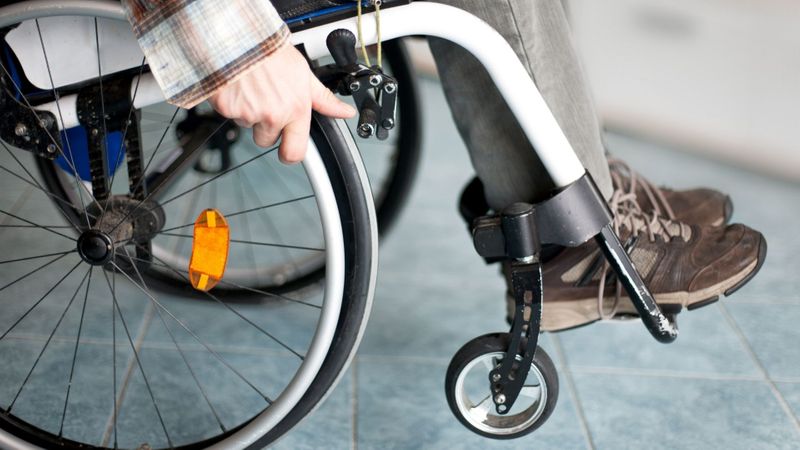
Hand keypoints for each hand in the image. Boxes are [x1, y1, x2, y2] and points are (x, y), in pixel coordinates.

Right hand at [209, 43, 355, 163]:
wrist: (242, 38)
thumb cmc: (272, 53)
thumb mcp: (304, 75)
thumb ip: (324, 99)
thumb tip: (345, 112)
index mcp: (296, 110)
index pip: (295, 153)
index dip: (290, 154)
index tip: (287, 150)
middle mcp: (273, 115)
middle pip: (267, 140)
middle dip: (266, 128)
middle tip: (266, 103)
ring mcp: (249, 114)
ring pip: (248, 126)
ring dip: (249, 113)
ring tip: (253, 89)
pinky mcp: (228, 109)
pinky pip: (230, 115)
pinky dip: (232, 104)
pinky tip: (238, 87)